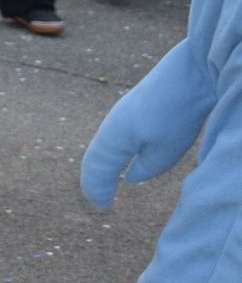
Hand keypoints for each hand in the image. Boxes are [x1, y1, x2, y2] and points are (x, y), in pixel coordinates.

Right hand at [80, 44, 208, 209]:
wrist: (188, 74)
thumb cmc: (173, 115)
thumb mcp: (163, 153)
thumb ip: (144, 169)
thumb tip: (131, 176)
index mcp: (111, 139)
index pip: (96, 170)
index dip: (97, 190)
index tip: (103, 208)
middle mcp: (110, 126)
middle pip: (95, 158)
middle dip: (96, 180)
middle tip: (102, 200)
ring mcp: (121, 116)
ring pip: (104, 147)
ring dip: (105, 167)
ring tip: (111, 183)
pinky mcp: (134, 111)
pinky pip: (116, 138)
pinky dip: (115, 154)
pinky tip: (128, 158)